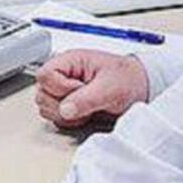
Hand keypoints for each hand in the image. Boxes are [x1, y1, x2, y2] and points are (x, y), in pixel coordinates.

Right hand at [34, 49, 148, 128]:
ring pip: (44, 106)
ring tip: (86, 110)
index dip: (60, 88)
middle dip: (62, 104)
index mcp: (70, 61)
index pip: (45, 75)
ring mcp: (64, 91)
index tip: (80, 91)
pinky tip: (84, 115)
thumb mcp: (110, 88)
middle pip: (41, 93)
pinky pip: (54, 116)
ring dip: (64, 115)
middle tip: (85, 104)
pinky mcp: (68, 105)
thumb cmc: (128, 80)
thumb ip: (86, 98)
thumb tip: (65, 109)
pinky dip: (67, 121)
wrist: (142, 90)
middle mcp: (63, 75)